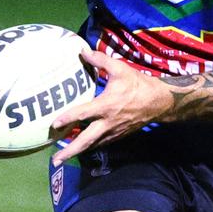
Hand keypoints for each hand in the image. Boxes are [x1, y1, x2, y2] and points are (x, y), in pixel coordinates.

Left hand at [50, 49, 171, 164]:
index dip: (68, 118)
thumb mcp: (120, 68)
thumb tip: (82, 51)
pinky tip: (81, 147)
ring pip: (93, 145)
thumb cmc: (138, 84)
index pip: (83, 113)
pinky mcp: (118, 135)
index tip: (54, 123)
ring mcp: (113, 131)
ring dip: (77, 152)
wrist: (158, 102)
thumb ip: (100, 60)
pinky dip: (89, 146)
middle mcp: (108, 122)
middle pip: (86, 140)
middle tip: (55, 161)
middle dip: (70, 151)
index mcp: (106, 105)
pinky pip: (101, 143)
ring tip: (61, 158)